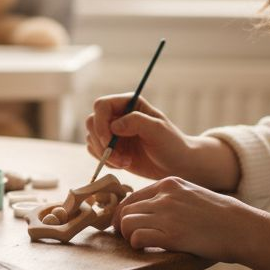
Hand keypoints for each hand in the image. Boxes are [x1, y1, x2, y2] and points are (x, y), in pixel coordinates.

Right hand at [84, 94, 240, 189]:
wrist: (178, 165)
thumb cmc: (172, 145)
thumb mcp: (158, 131)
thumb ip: (137, 122)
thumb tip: (114, 126)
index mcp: (129, 104)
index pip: (102, 105)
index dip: (100, 123)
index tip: (108, 141)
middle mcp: (118, 115)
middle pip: (92, 122)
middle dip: (101, 142)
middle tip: (119, 158)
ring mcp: (114, 132)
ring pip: (92, 139)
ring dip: (105, 154)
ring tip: (126, 162)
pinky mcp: (112, 148)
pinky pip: (96, 152)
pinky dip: (106, 161)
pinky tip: (124, 164)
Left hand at [113, 177, 269, 269]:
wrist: (243, 228)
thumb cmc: (222, 217)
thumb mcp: (193, 195)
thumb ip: (172, 199)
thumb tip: (152, 212)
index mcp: (169, 184)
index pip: (131, 196)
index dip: (124, 213)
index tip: (126, 226)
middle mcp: (165, 196)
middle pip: (125, 210)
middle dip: (122, 226)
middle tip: (130, 239)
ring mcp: (167, 214)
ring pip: (126, 222)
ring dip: (129, 237)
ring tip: (140, 245)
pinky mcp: (171, 234)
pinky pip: (137, 238)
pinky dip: (138, 246)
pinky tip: (148, 250)